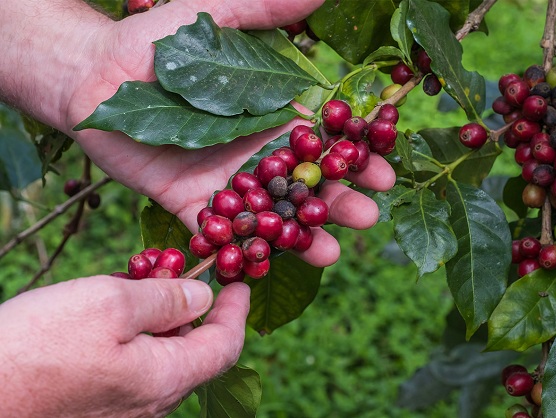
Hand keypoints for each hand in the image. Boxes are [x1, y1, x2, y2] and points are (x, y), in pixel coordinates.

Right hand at [0, 276, 249, 417]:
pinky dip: (133, 334)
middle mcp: (150, 402)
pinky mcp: (94, 406)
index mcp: (165, 379)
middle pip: (193, 350)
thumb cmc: (36, 347)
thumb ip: (167, 299)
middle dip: (192, 306)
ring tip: (138, 282)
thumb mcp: (111, 304)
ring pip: (160, 356)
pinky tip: (108, 311)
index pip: (225, 346)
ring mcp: (121, 409)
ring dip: (159, 317)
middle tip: (176, 271)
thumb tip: (203, 297)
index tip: (239, 282)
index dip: (236, 311)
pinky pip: (132, 366)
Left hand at [62, 0, 395, 266]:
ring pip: (271, 215)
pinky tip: (266, 267)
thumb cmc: (153, 42)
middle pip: (305, 184)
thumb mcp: (213, 15)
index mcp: (270, 114)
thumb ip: (264, 9)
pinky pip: (219, 233)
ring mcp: (225, 183)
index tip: (385, 170)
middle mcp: (254, 153)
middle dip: (337, 202)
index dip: (355, 157)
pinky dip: (241, 251)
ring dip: (301, 236)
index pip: (323, 141)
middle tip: (367, 217)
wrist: (89, 74)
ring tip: (329, 253)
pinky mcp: (190, 205)